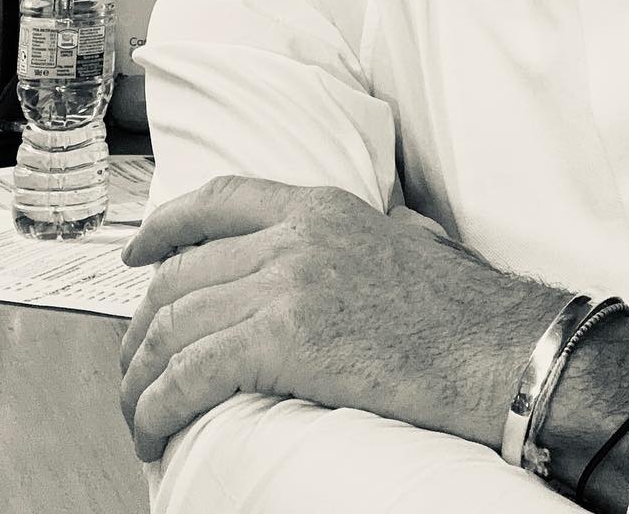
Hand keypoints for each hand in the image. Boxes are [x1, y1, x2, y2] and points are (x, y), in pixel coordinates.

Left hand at [118, 175, 566, 463]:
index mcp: (320, 206)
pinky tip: (155, 429)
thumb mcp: (402, 242)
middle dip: (141, 327)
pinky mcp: (281, 339)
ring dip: (142, 377)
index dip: (165, 227)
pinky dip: (159, 406)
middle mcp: (293, 235)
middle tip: (133, 368)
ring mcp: (285, 283)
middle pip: (182, 273)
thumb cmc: (463, 311)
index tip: (136, 254)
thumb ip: (356, 238)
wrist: (495, 349)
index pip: (218, 199)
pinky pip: (190, 373)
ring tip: (139, 414)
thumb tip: (340, 257)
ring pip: (174, 324)